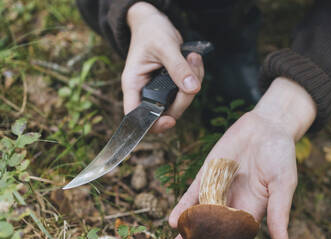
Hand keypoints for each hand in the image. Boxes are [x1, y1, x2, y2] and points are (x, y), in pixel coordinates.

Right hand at [123, 2, 203, 132]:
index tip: (170, 120)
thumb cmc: (151, 31)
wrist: (154, 22)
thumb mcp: (164, 46)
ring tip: (193, 57)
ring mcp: (160, 91)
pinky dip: (196, 77)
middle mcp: (146, 92)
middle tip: (192, 66)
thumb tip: (193, 88)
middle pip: (166, 112)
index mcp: (133, 85)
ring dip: (193, 82)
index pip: (136, 116)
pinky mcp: (172, 86)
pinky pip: (188, 91)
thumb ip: (178, 68)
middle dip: (184, 96)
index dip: (152, 124)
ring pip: (181, 102)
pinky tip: (194, 59)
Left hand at [167, 77, 316, 238]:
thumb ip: (279, 211)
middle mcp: (230, 209)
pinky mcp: (205, 178)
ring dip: (184, 238)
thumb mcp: (283, 183)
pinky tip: (173, 221)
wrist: (265, 127)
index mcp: (251, 216)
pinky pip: (191, 197)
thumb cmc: (280, 156)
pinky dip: (182, 209)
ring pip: (197, 222)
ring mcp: (215, 194)